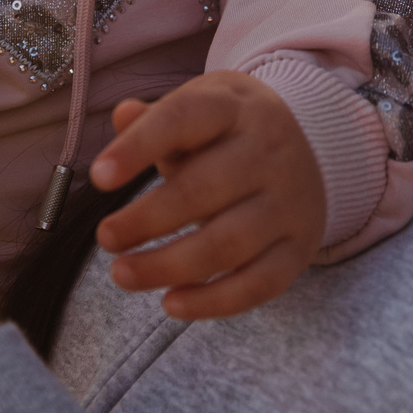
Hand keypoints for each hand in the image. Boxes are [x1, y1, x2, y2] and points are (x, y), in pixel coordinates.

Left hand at [87, 71, 325, 319]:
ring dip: (169, 265)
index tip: (97, 178)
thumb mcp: (197, 109)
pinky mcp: (299, 248)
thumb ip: (155, 120)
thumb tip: (122, 115)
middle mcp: (270, 152)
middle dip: (147, 219)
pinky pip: (259, 284)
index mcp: (235, 108)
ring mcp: (289, 202)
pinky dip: (213, 301)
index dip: (138, 148)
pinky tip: (171, 304)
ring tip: (123, 274)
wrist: (314, 149)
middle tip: (106, 238)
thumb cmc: (230, 133)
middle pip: (204, 190)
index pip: (183, 120)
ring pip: (228, 243)